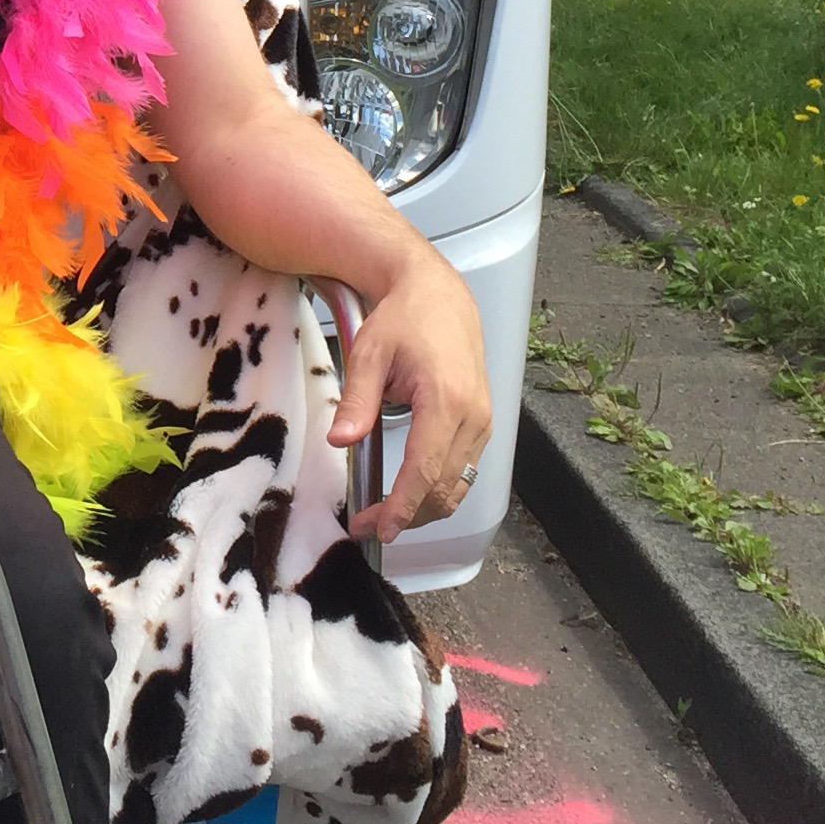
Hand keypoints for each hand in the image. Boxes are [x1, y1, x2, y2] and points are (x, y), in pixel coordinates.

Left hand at [328, 254, 490, 543]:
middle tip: (367, 527)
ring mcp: (483, 422)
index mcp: (446, 400)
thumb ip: (357, 400)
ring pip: (458, 486)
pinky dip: (439, 491)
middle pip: (444, 488)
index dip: (402, 506)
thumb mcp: (369, 353)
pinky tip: (410, 496)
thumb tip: (341, 441)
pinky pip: (465, 471)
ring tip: (383, 517)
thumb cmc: (403, 319)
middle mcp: (474, 417)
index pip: (425, 471)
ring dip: (424, 509)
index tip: (378, 529)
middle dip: (407, 516)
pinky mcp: (483, 423)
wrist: (438, 294)